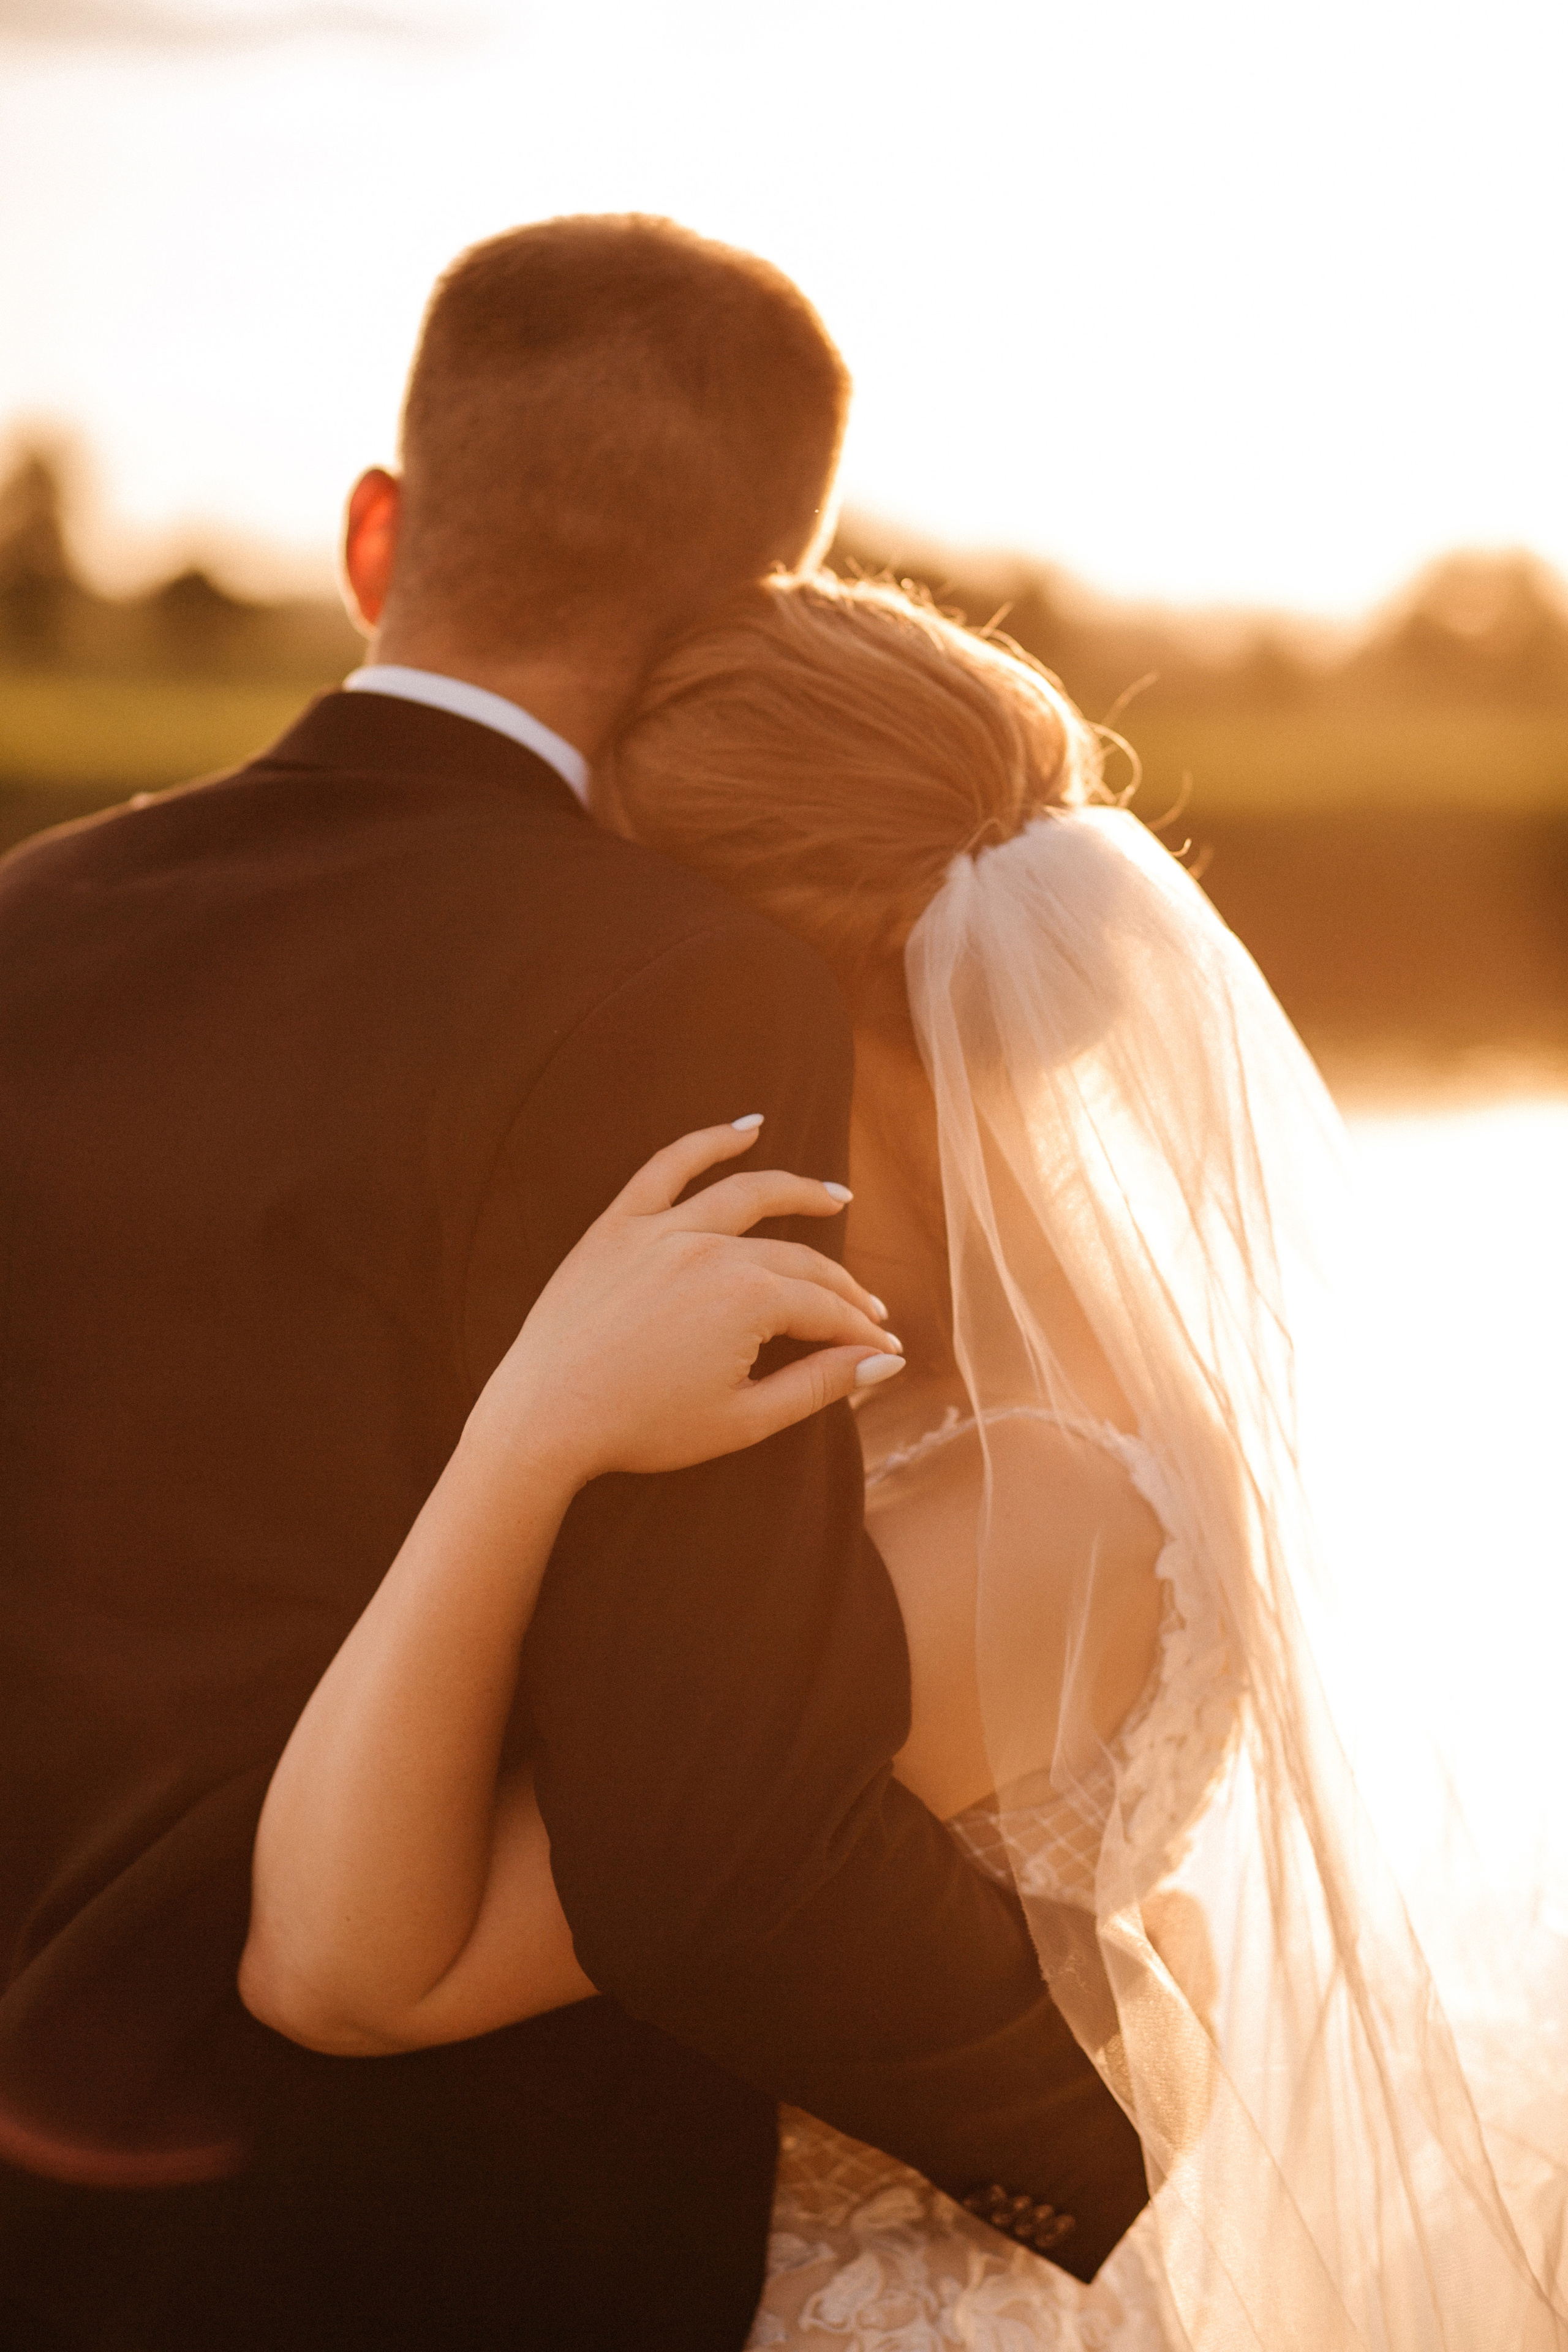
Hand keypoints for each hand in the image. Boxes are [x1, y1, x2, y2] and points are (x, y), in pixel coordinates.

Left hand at [464, 1118, 903, 1487]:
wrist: (543, 1419)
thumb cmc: (642, 1428)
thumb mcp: (745, 1419)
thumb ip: (820, 1384)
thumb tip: (886, 1360)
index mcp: (749, 1299)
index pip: (826, 1309)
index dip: (860, 1332)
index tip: (883, 1348)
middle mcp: (712, 1250)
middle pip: (798, 1261)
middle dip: (841, 1289)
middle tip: (867, 1311)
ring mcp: (662, 1231)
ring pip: (747, 1197)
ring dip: (800, 1192)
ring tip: (835, 1198)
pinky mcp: (617, 1226)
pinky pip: (667, 1167)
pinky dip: (709, 1142)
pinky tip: (748, 1128)